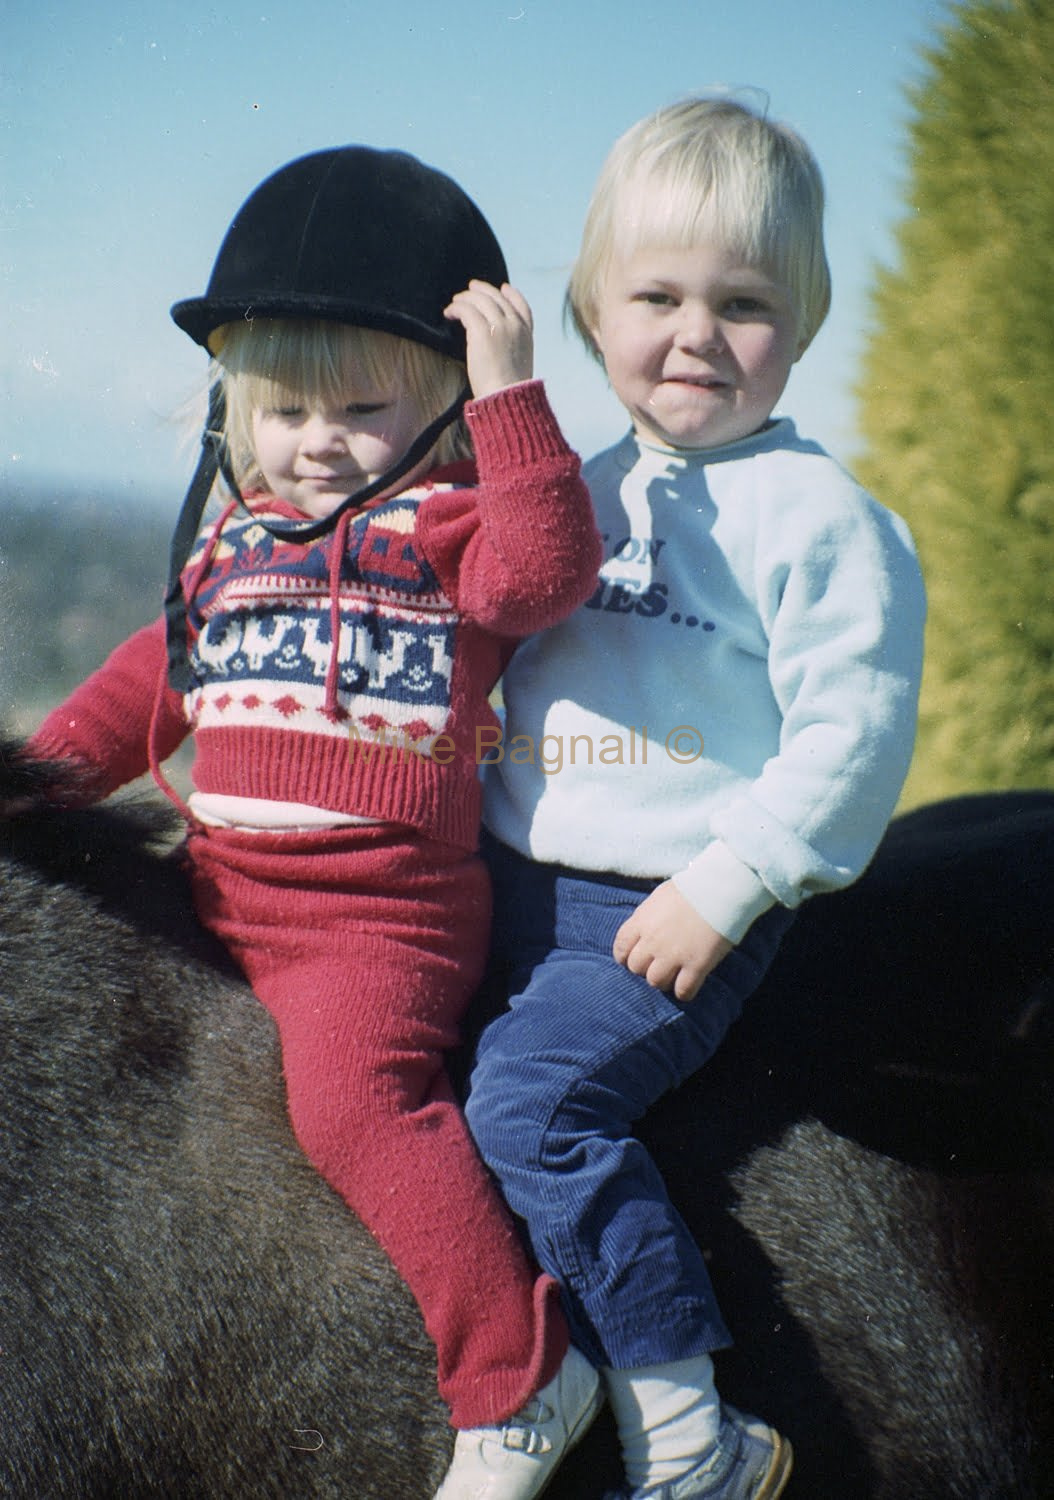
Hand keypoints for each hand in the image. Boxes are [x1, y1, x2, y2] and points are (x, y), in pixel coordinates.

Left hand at [444, 280, 533, 397]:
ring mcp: (500, 326)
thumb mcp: (519, 365)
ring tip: (454, 303)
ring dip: (465, 298)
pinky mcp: (482, 331)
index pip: (522, 306)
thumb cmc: (508, 390)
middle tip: (469, 290)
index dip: (512, 294)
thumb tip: (496, 347)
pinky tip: (449, 313)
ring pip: (480, 301)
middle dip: (482, 291)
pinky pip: (466, 310)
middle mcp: (515, 326)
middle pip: (497, 298)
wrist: (507, 397)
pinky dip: (456, 308)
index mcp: (527, 335)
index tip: (503, 288)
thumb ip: (511, 349)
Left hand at [613, 880, 732, 1002]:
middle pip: (636, 968)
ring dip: (664, 981)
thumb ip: (647, 917)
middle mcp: (653, 941)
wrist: (720, 890)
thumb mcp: (659, 898)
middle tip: (659, 964)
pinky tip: (689, 984)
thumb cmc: (691, 888)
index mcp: (642, 921)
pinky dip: (684, 992)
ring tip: (674, 975)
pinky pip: (683, 991)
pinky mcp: (696, 965)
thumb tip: (643, 929)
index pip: (620, 947)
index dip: (625, 956)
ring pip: (656, 982)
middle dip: (645, 968)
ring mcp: (673, 955)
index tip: (633, 958)